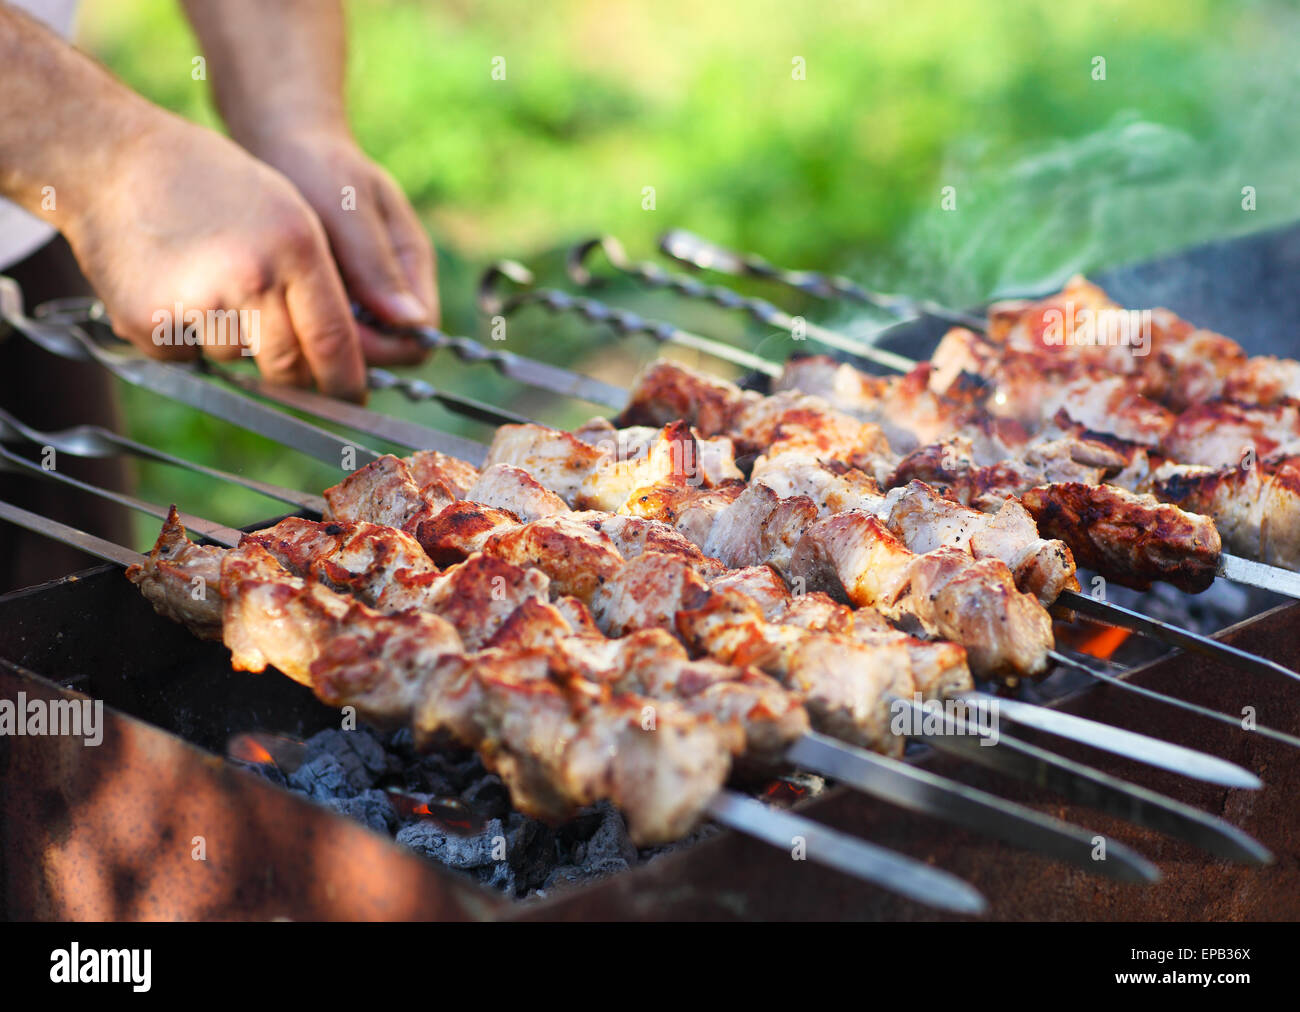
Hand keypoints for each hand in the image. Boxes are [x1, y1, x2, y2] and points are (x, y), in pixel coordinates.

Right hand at [62, 115, 367, 399]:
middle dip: (293, 377)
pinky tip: (173, 291)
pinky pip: (186, 359)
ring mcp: (199, 302)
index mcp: (296, 248)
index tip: (352, 399)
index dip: (346, 380)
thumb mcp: (287, 210)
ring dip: (231, 343)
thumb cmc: (210, 184)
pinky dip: (184, 339)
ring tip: (209, 286)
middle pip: (288, 368)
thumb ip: (323, 279)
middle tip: (289, 366)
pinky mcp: (149, 322)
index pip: (334, 340)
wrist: (112, 160)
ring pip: (236, 362)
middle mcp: (252, 277)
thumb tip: (356, 347)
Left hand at [243, 124, 435, 365]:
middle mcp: (396, 287)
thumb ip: (376, 264)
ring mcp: (367, 292)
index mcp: (413, 265)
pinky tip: (275, 308)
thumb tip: (413, 323)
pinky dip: (306, 326)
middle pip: (387, 353)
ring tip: (281, 314)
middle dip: (347, 349)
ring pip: (356, 348)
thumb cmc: (317, 163)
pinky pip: (329, 330)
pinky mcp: (337, 293)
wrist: (282, 139)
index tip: (330, 329)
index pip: (417, 340)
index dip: (380, 349)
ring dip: (322, 340)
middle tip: (295, 325)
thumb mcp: (347, 208)